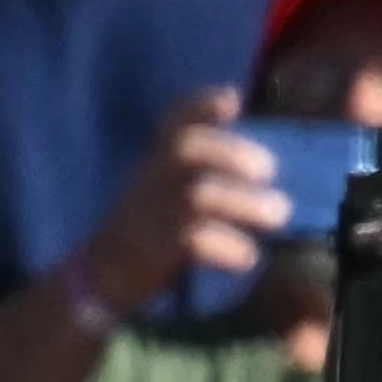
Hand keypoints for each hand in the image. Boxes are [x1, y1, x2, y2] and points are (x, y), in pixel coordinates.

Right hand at [69, 90, 290, 320]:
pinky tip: (250, 257)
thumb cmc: (151, 232)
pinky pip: (192, 242)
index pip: (173, 124)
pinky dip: (226, 247)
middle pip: (183, 149)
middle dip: (230, 152)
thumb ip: (203, 174)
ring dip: (243, 202)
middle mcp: (149, 182)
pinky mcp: (151, 257)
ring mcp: (148, 218)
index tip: (231, 99)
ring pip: (195, 197)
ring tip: (280, 213)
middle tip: (269, 169)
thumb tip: (267, 165)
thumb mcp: (166, 193)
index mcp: (156, 165)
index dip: (199, 106)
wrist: (101, 281)